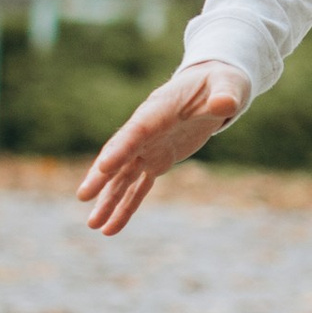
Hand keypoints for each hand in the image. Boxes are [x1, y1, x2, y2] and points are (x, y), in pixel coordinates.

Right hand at [76, 60, 251, 237]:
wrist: (215, 88)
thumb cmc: (220, 84)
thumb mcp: (228, 86)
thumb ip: (225, 96)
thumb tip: (225, 104)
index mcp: (158, 111)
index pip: (136, 132)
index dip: (120, 149)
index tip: (103, 167)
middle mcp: (146, 131)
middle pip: (119, 156)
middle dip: (102, 177)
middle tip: (83, 196)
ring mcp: (149, 147)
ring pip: (123, 177)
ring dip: (109, 201)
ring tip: (94, 226)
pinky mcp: (158, 160)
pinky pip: (139, 187)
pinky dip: (127, 207)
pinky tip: (112, 228)